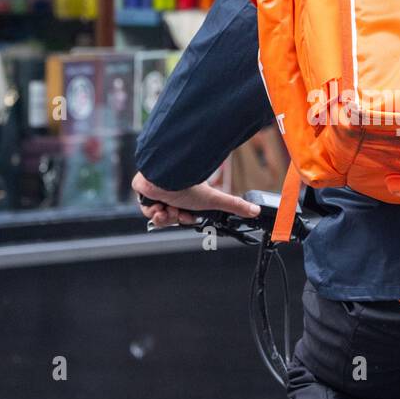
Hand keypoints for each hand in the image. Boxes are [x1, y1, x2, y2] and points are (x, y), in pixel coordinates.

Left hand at [131, 173, 260, 228]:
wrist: (167, 179)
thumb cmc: (188, 185)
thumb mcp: (213, 200)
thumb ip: (234, 205)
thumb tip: (255, 210)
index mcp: (186, 194)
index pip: (184, 215)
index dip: (185, 219)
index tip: (187, 217)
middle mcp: (171, 193)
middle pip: (172, 218)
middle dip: (175, 218)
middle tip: (177, 212)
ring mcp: (157, 193)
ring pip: (159, 216)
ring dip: (165, 216)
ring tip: (168, 208)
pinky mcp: (144, 192)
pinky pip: (147, 210)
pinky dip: (153, 211)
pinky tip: (159, 206)